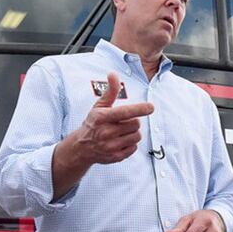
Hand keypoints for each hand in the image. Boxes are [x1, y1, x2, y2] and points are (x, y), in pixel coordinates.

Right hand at [51, 73, 153, 198]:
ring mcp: (110, 146)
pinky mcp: (115, 157)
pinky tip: (121, 141)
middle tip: (124, 122)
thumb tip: (113, 74)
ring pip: (137, 136)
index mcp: (102, 117)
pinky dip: (131, 144)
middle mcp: (105, 132)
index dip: (139, 109)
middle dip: (133, 121)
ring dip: (133, 133)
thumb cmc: (93, 123)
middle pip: (135, 124)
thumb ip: (110, 91)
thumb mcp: (99, 106)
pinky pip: (134, 148)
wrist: (81, 147)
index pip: (124, 112)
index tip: (150, 107)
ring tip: (122, 131)